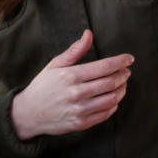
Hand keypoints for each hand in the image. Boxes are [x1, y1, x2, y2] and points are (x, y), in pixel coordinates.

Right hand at [10, 29, 132, 139]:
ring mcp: (79, 110)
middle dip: (123, 75)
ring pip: (112, 99)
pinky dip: (113, 105)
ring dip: (122, 90)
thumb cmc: (43, 86)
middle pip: (111, 82)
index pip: (104, 66)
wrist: (28, 114)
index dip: (120, 61)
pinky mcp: (81, 123)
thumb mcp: (55, 65)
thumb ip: (75, 50)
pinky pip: (105, 114)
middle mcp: (76, 93)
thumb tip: (89, 34)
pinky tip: (112, 98)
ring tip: (122, 84)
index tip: (129, 58)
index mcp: (71, 76)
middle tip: (126, 71)